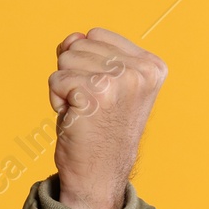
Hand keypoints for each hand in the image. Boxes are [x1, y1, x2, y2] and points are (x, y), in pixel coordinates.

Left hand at [47, 27, 165, 208]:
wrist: (99, 173)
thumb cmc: (98, 127)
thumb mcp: (104, 82)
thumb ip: (90, 52)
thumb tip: (71, 38)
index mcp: (152, 65)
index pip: (96, 35)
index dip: (86, 62)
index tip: (101, 93)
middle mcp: (141, 72)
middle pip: (78, 45)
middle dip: (74, 74)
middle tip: (90, 105)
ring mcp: (120, 81)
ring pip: (65, 59)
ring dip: (65, 87)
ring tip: (83, 111)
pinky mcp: (96, 93)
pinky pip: (56, 80)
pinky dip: (56, 100)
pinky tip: (75, 118)